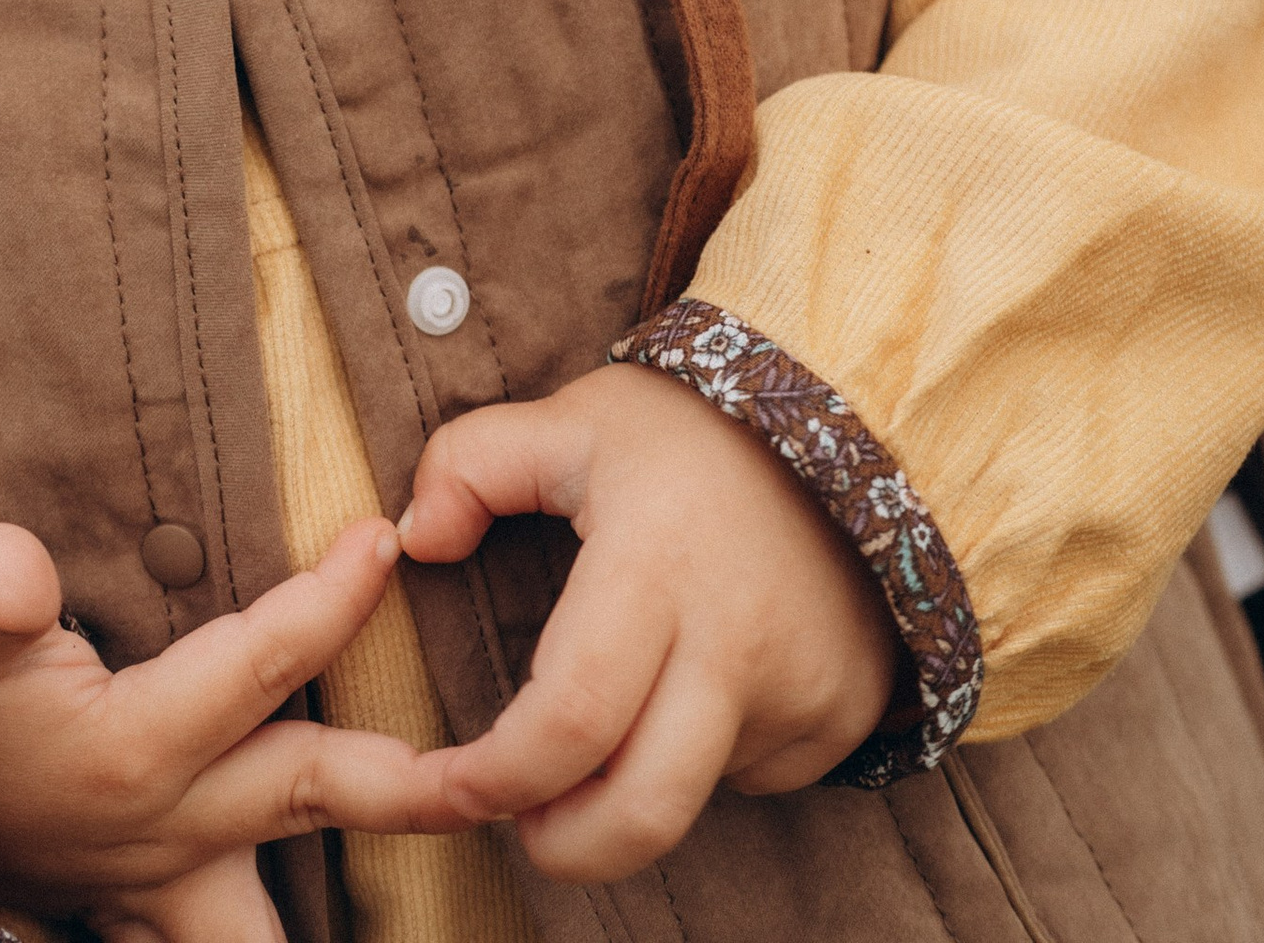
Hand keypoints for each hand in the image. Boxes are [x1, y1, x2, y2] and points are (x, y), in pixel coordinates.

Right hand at [0, 518, 436, 940]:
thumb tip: (8, 562)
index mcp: (137, 747)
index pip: (259, 664)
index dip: (327, 600)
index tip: (385, 537)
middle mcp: (171, 824)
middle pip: (321, 791)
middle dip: (416, 779)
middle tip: (502, 766)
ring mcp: (167, 884)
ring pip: (281, 924)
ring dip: (367, 898)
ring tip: (466, 854)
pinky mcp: (152, 915)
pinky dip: (276, 939)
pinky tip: (353, 930)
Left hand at [397, 366, 898, 881]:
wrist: (849, 416)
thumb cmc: (688, 428)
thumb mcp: (572, 419)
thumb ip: (469, 463)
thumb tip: (414, 540)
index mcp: (654, 565)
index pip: (567, 718)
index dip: (499, 776)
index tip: (455, 784)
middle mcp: (736, 641)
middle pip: (641, 811)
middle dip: (565, 846)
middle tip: (522, 824)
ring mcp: (802, 685)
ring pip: (696, 794)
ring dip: (637, 783)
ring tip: (616, 717)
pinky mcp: (846, 711)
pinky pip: (757, 771)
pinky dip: (712, 752)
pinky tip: (706, 677)